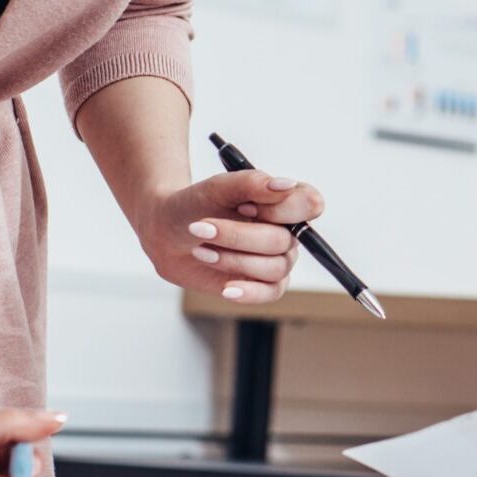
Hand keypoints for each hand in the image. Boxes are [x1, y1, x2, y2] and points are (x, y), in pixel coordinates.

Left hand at [132, 170, 323, 303]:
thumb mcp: (217, 187)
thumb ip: (252, 183)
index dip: (281, 210)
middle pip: (283, 241)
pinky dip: (250, 292)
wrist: (166, 233)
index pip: (309, 205)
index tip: (244, 206)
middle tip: (201, 229)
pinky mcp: (262, 283)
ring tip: (202, 251)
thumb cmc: (195, 205)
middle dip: (238, 237)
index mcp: (285, 200)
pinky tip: (227, 288)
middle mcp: (288, 230)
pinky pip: (271, 293)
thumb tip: (286, 185)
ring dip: (234, 261)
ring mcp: (277, 258)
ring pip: (275, 268)